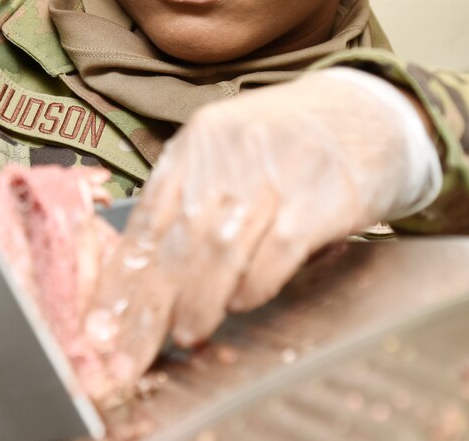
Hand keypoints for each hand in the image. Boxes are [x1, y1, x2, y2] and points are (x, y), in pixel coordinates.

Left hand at [82, 67, 438, 401]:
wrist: (368, 113)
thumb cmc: (290, 141)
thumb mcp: (228, 151)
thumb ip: (188, 199)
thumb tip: (145, 275)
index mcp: (196, 143)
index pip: (146, 220)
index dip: (120, 280)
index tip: (100, 327)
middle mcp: (227, 154)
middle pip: (175, 242)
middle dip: (147, 307)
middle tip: (129, 354)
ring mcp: (273, 174)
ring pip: (218, 251)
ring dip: (197, 302)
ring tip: (186, 336)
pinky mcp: (317, 198)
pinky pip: (275, 254)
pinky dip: (254, 287)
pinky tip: (241, 306)